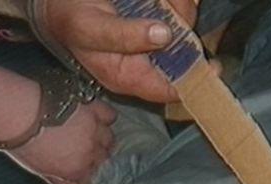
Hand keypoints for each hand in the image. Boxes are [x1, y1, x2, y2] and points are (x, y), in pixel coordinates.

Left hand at [6, 100, 116, 183]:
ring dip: (104, 141)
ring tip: (93, 137)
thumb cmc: (23, 139)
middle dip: (98, 160)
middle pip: (105, 160)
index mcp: (77, 169)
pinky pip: (110, 116)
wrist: (20, 111)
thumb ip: (61, 182)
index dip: (87, 177)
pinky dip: (107, 118)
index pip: (92, 180)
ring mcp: (95, 129)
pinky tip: (98, 119)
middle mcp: (91, 151)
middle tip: (87, 155)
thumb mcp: (39, 169)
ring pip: (110, 139)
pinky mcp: (94, 109)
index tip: (83, 175)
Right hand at [44, 0, 196, 102]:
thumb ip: (123, 35)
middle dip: (184, 28)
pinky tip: (167, 1)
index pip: (170, 89)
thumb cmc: (70, 20)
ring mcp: (153, 44)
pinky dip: (176, 5)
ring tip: (166, 1)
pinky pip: (177, 14)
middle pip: (184, 55)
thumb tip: (163, 36)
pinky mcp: (156, 26)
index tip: (212, 67)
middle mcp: (145, 64)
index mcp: (130, 77)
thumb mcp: (89, 29)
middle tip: (172, 7)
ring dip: (179, 9)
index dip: (192, 79)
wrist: (58, 5)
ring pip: (184, 29)